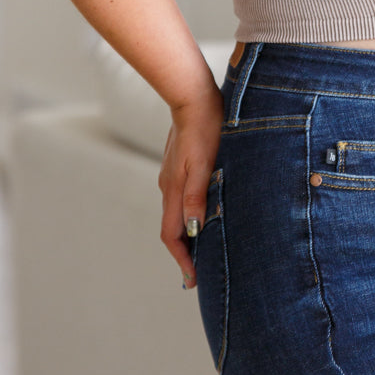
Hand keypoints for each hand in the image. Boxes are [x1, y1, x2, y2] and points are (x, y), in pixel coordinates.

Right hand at [158, 70, 223, 288]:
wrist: (193, 95)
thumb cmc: (206, 127)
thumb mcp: (205, 162)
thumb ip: (197, 195)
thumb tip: (194, 229)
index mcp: (174, 189)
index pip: (172, 235)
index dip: (182, 259)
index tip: (193, 280)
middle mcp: (168, 186)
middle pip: (172, 229)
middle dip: (184, 253)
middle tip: (197, 274)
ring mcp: (171, 176)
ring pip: (176, 214)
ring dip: (187, 235)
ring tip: (203, 250)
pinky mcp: (178, 166)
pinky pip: (180, 199)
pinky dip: (189, 216)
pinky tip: (202, 214)